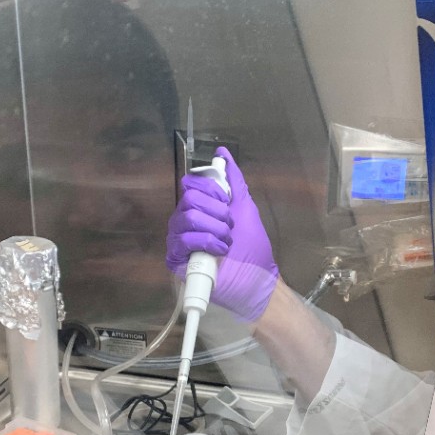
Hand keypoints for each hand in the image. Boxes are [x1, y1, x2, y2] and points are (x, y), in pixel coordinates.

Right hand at [166, 147, 278, 321]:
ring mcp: (180, 240)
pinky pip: (182, 239)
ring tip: (227, 243)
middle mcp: (186, 221)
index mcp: (201, 208)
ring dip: (214, 228)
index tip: (228, 204)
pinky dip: (206, 242)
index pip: (191, 184)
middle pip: (189, 198)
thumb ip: (234, 180)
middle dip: (217, 212)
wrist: (257, 281)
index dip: (212, 191)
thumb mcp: (245, 208)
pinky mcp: (177, 259)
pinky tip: (218, 251)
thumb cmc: (252, 248)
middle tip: (229, 227)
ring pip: (186, 216)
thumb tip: (223, 153)